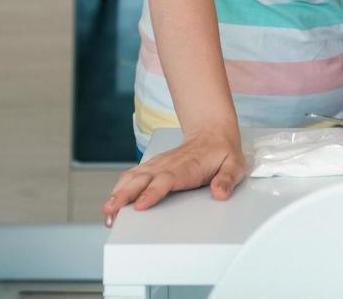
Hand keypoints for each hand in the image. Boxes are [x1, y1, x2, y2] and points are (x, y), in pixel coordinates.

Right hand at [101, 128, 245, 225]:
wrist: (213, 132)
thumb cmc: (222, 152)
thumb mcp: (234, 165)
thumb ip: (227, 179)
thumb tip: (220, 193)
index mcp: (187, 167)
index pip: (166, 180)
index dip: (152, 192)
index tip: (139, 204)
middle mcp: (168, 165)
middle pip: (142, 180)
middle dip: (125, 195)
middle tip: (111, 211)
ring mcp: (158, 165)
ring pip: (133, 177)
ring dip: (118, 193)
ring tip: (107, 210)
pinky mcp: (152, 167)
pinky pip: (132, 176)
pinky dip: (120, 188)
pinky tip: (112, 202)